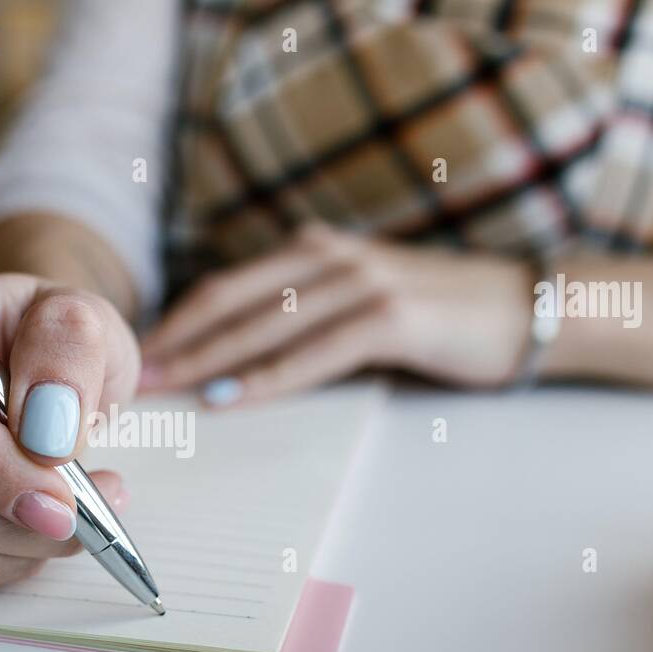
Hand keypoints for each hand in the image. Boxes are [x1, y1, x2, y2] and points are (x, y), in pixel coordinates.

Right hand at [0, 274, 139, 589]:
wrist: (41, 370)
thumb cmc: (49, 342)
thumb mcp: (80, 319)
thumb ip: (67, 352)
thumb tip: (46, 434)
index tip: (60, 497)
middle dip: (23, 523)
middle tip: (92, 511)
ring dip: (10, 552)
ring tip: (68, 521)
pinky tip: (29, 532)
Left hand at [140, 223, 532, 404]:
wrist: (526, 308)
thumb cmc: (434, 317)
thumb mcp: (358, 303)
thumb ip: (302, 318)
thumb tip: (233, 362)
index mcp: (313, 252)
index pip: (225, 288)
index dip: (175, 321)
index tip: (134, 355)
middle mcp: (328, 258)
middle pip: (230, 301)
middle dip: (174, 341)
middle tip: (126, 377)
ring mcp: (360, 283)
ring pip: (263, 325)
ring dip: (205, 360)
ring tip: (161, 388)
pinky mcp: (391, 318)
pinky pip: (313, 353)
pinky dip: (266, 378)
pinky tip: (230, 398)